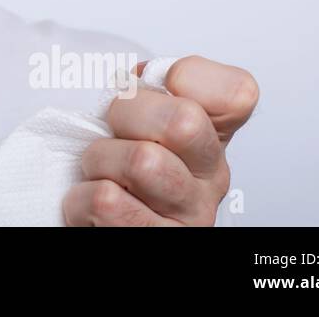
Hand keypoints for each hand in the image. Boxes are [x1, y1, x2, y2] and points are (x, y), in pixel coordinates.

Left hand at [62, 55, 258, 225]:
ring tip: (100, 170)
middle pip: (184, 122)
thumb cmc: (108, 164)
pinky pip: (108, 201)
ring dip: (100, 159)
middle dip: (126, 113)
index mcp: (212, 137)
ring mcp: (191, 218)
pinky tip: (91, 202)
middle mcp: (212, 179)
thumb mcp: (130, 113)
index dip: (186, 76)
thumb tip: (144, 77)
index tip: (147, 85)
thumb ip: (147, 85)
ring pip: (142, 162)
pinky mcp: (157, 242)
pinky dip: (81, 198)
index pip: (237, 92)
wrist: (89, 220)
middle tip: (112, 129)